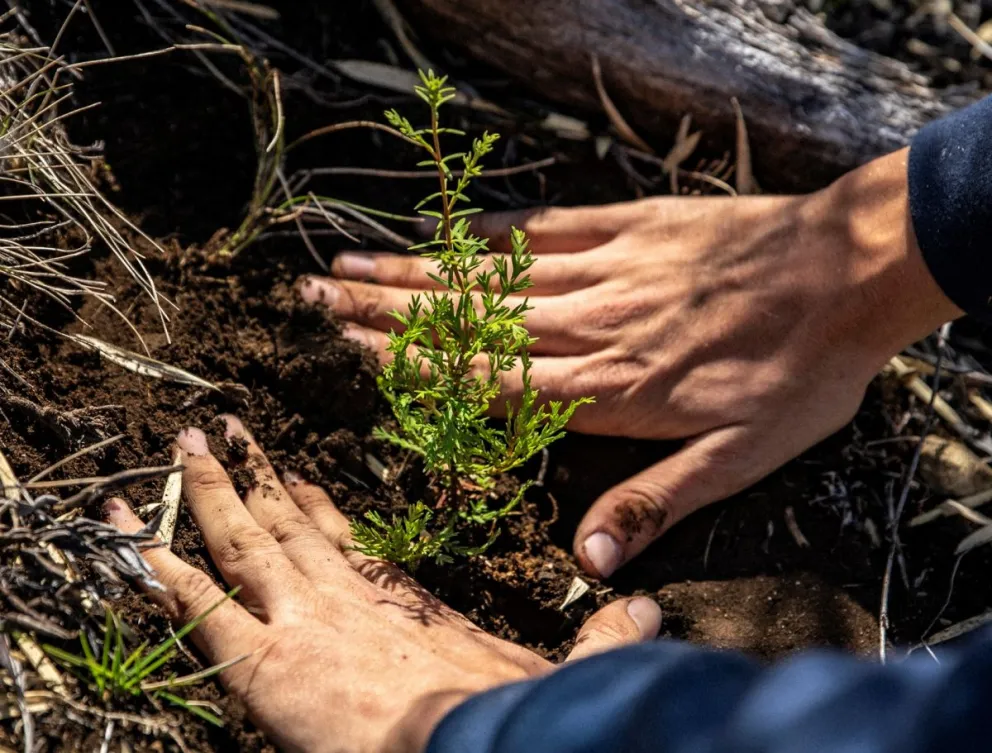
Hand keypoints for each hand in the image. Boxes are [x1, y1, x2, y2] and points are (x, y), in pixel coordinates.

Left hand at [105, 416, 661, 752]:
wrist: (479, 751)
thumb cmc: (512, 721)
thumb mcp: (560, 675)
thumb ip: (602, 636)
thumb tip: (650, 607)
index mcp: (408, 603)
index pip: (353, 542)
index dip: (319, 506)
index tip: (296, 474)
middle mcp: (351, 597)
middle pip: (292, 526)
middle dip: (255, 476)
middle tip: (221, 430)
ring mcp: (305, 623)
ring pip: (244, 546)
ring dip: (207, 497)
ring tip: (178, 452)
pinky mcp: (266, 664)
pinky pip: (200, 611)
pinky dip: (159, 573)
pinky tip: (127, 541)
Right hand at [299, 148, 961, 578]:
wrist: (849, 275)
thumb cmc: (798, 374)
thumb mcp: (740, 459)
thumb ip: (655, 502)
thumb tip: (587, 559)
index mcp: (609, 390)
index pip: (488, 380)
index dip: (414, 368)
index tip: (350, 351)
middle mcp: (593, 326)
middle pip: (472, 321)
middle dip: (388, 309)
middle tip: (319, 293)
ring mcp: (609, 270)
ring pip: (498, 275)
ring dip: (424, 268)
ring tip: (358, 260)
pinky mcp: (634, 227)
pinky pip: (552, 228)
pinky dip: (500, 230)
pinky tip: (459, 228)